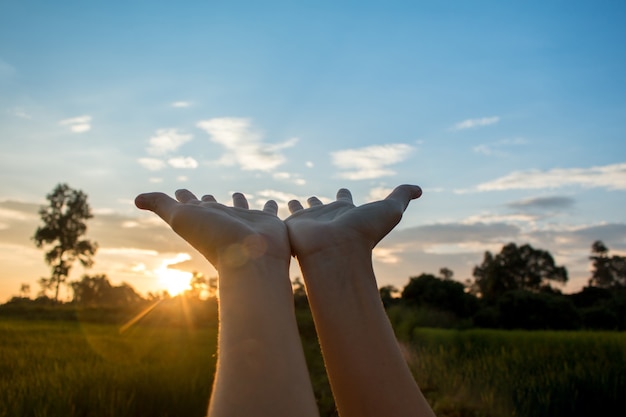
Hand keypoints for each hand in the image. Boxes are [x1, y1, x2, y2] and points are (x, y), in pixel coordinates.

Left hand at [135, 189, 289, 269]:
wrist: (251, 258)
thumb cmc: (215, 238)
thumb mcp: (182, 218)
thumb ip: (162, 206)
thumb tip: (136, 199)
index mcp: (204, 218)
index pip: (189, 205)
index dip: (183, 197)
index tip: (178, 190)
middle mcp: (224, 220)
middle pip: (214, 207)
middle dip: (209, 201)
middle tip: (206, 195)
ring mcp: (246, 222)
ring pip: (241, 208)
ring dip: (240, 201)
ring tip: (239, 193)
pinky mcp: (268, 223)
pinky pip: (270, 212)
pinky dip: (271, 206)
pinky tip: (275, 202)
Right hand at [285, 185, 421, 258]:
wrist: (337, 251)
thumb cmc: (364, 233)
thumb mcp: (389, 209)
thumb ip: (401, 196)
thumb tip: (419, 189)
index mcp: (347, 212)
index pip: (345, 201)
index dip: (344, 195)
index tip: (342, 190)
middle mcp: (327, 218)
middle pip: (321, 207)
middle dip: (317, 202)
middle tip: (310, 197)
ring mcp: (309, 223)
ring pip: (300, 212)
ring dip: (295, 207)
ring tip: (288, 201)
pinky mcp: (292, 227)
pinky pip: (282, 217)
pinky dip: (276, 213)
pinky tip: (267, 210)